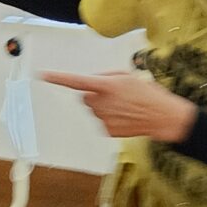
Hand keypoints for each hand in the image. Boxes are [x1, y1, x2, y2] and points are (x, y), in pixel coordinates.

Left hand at [41, 70, 198, 144]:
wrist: (162, 116)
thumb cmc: (147, 94)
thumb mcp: (127, 76)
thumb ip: (106, 77)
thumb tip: (92, 82)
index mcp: (107, 86)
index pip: (77, 81)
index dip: (59, 78)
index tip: (44, 75)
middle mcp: (102, 104)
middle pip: (85, 97)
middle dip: (94, 95)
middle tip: (114, 94)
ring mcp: (103, 119)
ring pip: (94, 110)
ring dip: (103, 106)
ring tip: (124, 106)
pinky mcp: (107, 131)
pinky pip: (101, 121)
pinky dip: (110, 118)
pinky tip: (125, 116)